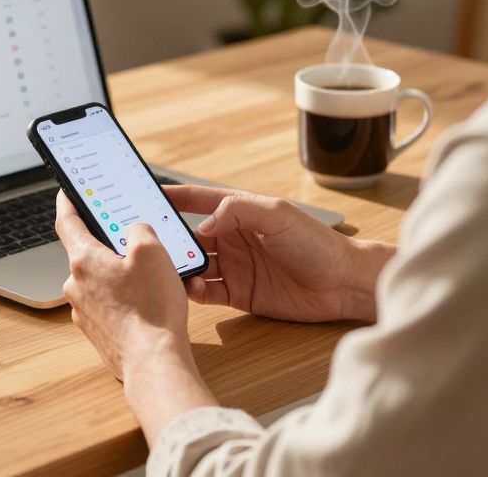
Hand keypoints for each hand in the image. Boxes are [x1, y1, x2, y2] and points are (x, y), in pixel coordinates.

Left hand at [53, 191, 218, 445]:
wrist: (153, 362)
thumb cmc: (151, 308)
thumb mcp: (153, 252)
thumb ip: (140, 230)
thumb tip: (134, 232)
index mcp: (83, 260)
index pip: (66, 222)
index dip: (67, 202)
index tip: (67, 193)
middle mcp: (76, 285)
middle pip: (87, 253)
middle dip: (108, 244)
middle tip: (131, 239)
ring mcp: (84, 311)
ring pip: (99, 281)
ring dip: (118, 274)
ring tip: (148, 278)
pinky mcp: (97, 331)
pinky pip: (108, 304)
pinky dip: (123, 299)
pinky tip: (145, 303)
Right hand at [165, 185, 394, 322]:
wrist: (342, 283)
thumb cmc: (316, 243)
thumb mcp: (277, 215)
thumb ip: (238, 211)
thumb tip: (203, 224)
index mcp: (241, 212)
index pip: (200, 200)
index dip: (174, 197)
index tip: (145, 195)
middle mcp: (234, 238)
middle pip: (191, 236)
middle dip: (170, 238)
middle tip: (147, 242)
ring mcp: (236, 267)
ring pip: (195, 265)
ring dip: (180, 267)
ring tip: (165, 269)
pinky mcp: (240, 294)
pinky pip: (208, 292)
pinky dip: (194, 291)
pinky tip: (189, 289)